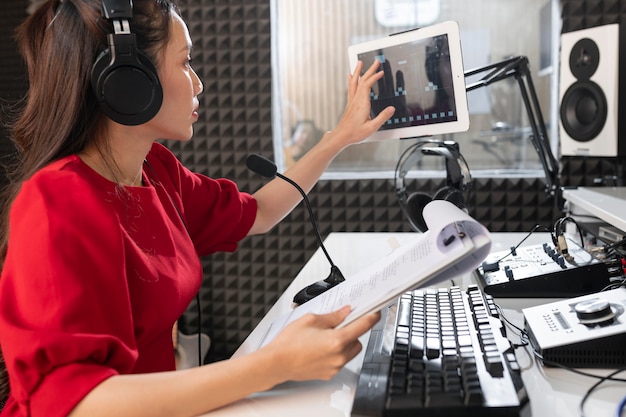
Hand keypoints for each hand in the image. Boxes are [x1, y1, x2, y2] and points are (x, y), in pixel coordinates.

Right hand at [262, 306, 380, 382]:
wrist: (276, 363)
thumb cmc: (289, 343)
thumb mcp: (311, 320)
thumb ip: (332, 316)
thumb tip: (345, 312)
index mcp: (337, 340)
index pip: (363, 326)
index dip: (372, 316)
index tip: (376, 312)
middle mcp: (339, 356)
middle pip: (358, 340)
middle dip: (353, 331)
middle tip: (340, 324)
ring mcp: (334, 366)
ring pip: (351, 351)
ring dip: (345, 342)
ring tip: (327, 336)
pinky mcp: (329, 373)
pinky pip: (340, 361)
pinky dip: (336, 353)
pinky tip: (322, 346)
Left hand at [328, 60, 395, 147]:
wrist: (341, 136)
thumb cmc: (354, 133)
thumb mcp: (371, 127)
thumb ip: (382, 117)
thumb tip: (391, 109)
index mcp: (361, 104)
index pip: (367, 85)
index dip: (374, 77)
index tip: (381, 72)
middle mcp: (355, 100)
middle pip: (361, 80)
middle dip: (369, 69)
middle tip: (375, 62)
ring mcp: (351, 101)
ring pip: (354, 82)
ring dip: (358, 71)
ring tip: (360, 62)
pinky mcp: (349, 104)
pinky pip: (350, 88)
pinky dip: (351, 80)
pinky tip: (350, 76)